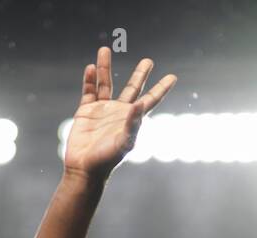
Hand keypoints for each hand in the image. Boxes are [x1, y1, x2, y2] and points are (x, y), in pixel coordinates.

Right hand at [63, 46, 176, 180]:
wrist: (84, 169)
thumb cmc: (106, 160)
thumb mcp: (123, 143)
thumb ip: (133, 124)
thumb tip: (139, 104)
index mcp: (132, 119)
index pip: (150, 100)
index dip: (161, 89)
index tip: (173, 77)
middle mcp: (119, 112)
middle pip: (132, 88)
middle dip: (140, 75)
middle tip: (148, 61)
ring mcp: (102, 110)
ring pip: (106, 83)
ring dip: (104, 67)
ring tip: (105, 49)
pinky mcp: (86, 112)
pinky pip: (88, 91)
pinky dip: (89, 80)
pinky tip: (90, 67)